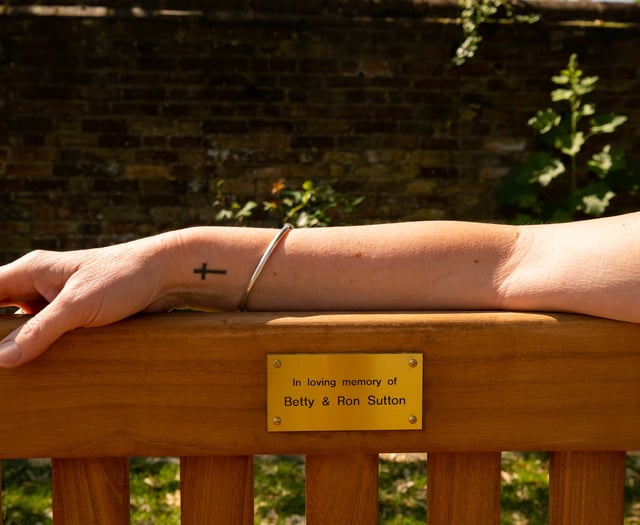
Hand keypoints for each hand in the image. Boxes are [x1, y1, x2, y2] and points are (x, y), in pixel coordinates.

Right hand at [0, 237, 175, 366]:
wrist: (167, 274)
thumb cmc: (124, 277)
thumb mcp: (78, 305)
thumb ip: (40, 331)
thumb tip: (1, 359)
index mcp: (31, 271)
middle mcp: (39, 283)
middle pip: (0, 311)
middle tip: (0, 365)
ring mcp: (58, 299)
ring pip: (23, 324)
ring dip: (16, 344)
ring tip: (10, 371)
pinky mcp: (78, 313)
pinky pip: (48, 332)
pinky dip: (38, 347)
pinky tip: (35, 366)